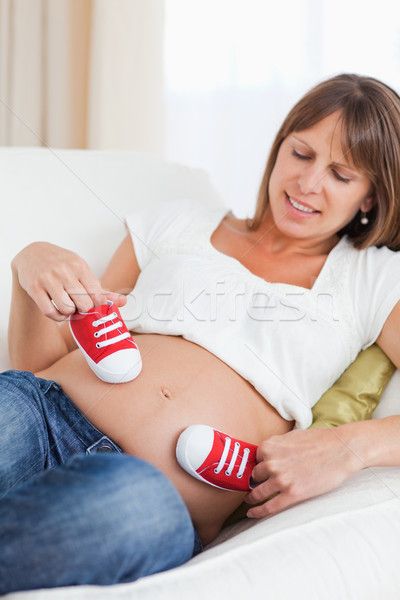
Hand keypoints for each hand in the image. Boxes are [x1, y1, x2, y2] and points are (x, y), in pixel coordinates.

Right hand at [12, 242, 125, 321]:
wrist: (32, 254)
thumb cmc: (63, 265)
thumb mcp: (82, 271)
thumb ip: (102, 289)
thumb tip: (124, 302)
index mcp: (80, 265)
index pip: (97, 295)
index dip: (97, 305)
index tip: (92, 304)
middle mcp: (64, 270)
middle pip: (84, 304)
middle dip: (84, 310)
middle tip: (79, 306)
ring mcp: (48, 278)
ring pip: (67, 309)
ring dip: (69, 313)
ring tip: (68, 307)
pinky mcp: (34, 288)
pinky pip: (50, 312)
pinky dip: (57, 316)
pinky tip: (58, 311)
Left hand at [245, 426, 362, 517]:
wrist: (341, 449)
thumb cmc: (320, 440)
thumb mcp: (291, 436)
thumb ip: (277, 446)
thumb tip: (268, 455)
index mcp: (270, 446)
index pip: (255, 459)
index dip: (257, 466)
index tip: (256, 472)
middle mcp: (271, 462)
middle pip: (254, 476)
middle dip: (255, 481)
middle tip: (255, 485)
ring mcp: (281, 479)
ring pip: (257, 492)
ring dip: (252, 497)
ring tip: (250, 500)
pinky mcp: (292, 494)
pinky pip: (268, 506)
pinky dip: (257, 511)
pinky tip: (252, 513)